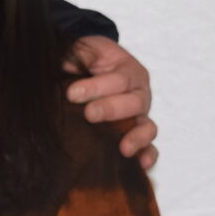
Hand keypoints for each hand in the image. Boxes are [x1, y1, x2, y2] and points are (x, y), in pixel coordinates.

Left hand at [62, 36, 157, 167]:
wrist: (88, 71)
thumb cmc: (86, 61)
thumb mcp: (82, 50)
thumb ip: (77, 54)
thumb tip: (66, 66)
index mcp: (128, 71)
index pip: (119, 79)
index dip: (97, 86)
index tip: (72, 93)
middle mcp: (138, 94)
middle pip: (134, 103)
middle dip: (111, 109)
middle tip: (89, 114)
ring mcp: (139, 116)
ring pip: (146, 127)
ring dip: (136, 138)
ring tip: (123, 148)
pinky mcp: (135, 134)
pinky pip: (148, 147)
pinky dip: (147, 155)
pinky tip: (141, 165)